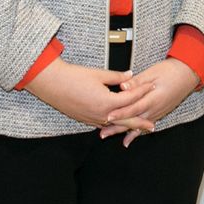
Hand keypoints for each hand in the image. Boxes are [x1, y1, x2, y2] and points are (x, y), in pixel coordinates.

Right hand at [25, 58, 148, 133]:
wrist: (51, 83)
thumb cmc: (73, 76)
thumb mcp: (98, 74)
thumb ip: (117, 77)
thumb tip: (131, 75)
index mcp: (107, 102)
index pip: (130, 98)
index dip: (142, 91)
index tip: (152, 87)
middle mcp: (101, 114)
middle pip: (126, 119)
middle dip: (140, 122)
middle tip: (152, 126)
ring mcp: (92, 119)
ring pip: (114, 125)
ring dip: (127, 126)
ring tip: (137, 129)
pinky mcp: (85, 119)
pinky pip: (103, 125)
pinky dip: (112, 126)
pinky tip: (117, 126)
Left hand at [103, 59, 198, 145]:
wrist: (187, 75)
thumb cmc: (170, 71)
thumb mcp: (152, 73)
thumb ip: (137, 82)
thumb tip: (123, 86)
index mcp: (153, 98)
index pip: (134, 108)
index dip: (120, 113)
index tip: (108, 116)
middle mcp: (155, 109)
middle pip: (133, 120)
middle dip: (117, 127)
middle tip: (103, 132)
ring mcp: (157, 113)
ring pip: (137, 125)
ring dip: (122, 131)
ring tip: (108, 135)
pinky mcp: (158, 114)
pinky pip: (145, 126)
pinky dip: (135, 134)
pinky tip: (127, 140)